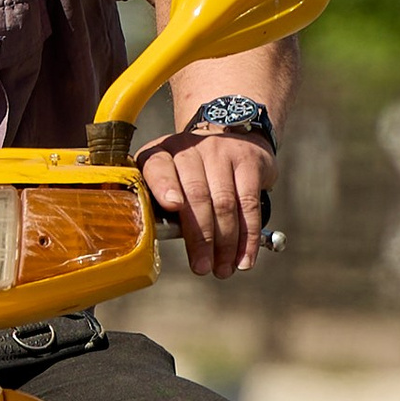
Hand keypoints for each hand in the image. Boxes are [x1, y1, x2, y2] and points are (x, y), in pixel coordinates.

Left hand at [138, 127, 273, 280]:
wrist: (229, 131)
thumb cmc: (190, 171)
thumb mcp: (167, 178)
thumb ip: (158, 205)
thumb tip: (150, 247)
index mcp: (161, 153)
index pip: (158, 168)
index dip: (165, 186)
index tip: (173, 207)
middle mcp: (190, 148)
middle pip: (197, 195)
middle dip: (201, 238)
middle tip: (202, 268)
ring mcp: (221, 152)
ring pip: (225, 203)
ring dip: (225, 243)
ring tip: (223, 269)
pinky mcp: (249, 160)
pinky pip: (249, 204)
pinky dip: (247, 236)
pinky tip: (244, 258)